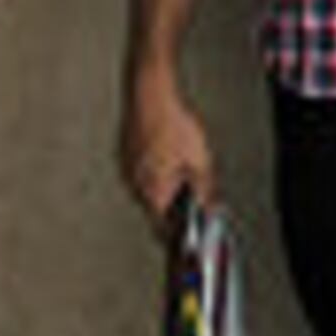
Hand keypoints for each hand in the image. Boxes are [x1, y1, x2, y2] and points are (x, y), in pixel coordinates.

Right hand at [121, 70, 219, 225]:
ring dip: (164, 185)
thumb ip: (206, 190)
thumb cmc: (173, 125)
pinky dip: (155, 168)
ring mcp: (127, 168)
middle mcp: (135, 185)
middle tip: (192, 197)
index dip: (176, 236)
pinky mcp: (125, 153)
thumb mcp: (201, 161)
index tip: (186, 240)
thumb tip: (211, 209)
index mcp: (154, 192)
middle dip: (174, 206)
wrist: (149, 95)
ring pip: (148, 187)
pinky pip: (141, 170)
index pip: (162, 229)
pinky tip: (168, 153)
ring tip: (181, 168)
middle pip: (155, 208)